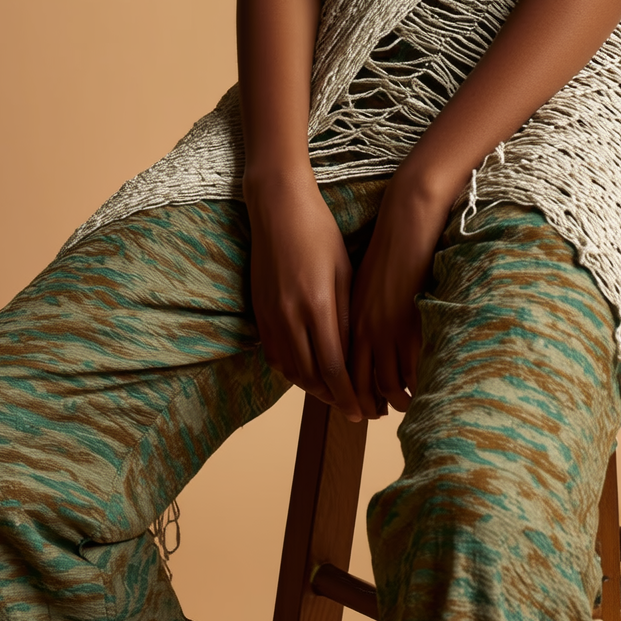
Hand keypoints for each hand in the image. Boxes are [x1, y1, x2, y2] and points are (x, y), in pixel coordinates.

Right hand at [244, 165, 362, 420]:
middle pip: (311, 376)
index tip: (362, 412)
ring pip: (291, 370)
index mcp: (318, 305)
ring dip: (312, 389)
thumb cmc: (319, 232)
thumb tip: (353, 353)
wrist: (278, 208)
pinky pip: (274, 355)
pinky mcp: (258, 311)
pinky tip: (307, 373)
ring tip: (333, 396)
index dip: (348, 395)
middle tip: (353, 410)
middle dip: (333, 399)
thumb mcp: (343, 270)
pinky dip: (291, 371)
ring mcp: (270, 315)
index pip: (334, 367)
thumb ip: (345, 314)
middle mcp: (291, 316)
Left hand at [349, 170, 452, 413]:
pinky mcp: (407, 325)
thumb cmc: (381, 248)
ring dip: (392, 400)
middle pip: (355, 382)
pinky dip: (412, 385)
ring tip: (402, 407)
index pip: (335, 367)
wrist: (405, 225)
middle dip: (363, 404)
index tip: (351, 405)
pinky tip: (419, 389)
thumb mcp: (354, 281)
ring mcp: (384, 329)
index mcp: (341, 316)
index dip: (342, 391)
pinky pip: (407, 369)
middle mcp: (359, 328)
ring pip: (383, 381)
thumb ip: (350, 311)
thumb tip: (350, 337)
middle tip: (373, 416)